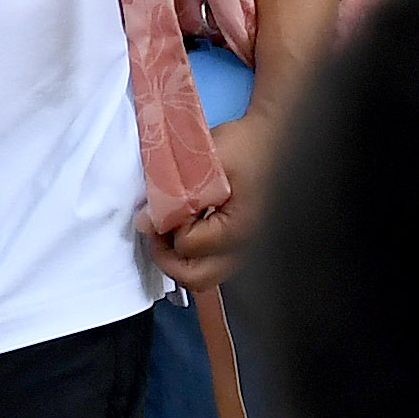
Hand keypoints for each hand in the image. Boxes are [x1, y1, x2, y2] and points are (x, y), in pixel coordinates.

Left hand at [155, 105, 280, 291]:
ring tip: (169, 228)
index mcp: (238, 228)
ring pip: (202, 277)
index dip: (168, 225)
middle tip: (157, 229)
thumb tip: (145, 221)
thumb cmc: (245, 146)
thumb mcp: (205, 160)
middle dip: (167, 256)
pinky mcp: (239, 246)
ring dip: (178, 258)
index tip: (164, 202)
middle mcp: (244, 249)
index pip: (188, 245)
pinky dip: (192, 254)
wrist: (272, 139)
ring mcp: (244, 251)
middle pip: (195, 278)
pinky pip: (210, 265)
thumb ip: (172, 190)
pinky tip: (186, 228)